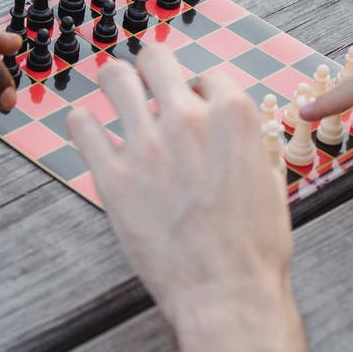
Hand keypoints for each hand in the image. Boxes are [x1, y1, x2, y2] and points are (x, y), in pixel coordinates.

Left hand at [66, 46, 308, 351]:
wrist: (226, 292)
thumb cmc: (254, 247)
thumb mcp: (271, 181)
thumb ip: (249, 145)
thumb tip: (237, 131)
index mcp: (232, 117)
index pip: (206, 75)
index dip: (198, 91)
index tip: (191, 106)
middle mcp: (186, 120)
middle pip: (155, 58)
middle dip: (151, 70)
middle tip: (146, 87)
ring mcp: (146, 146)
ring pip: (113, 77)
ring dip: (114, 84)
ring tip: (115, 98)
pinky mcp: (112, 176)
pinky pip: (81, 125)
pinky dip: (84, 125)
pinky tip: (90, 133)